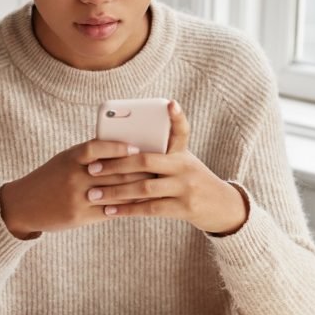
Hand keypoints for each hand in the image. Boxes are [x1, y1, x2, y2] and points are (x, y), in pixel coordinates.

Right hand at [0, 140, 146, 238]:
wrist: (23, 205)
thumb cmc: (51, 177)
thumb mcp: (65, 160)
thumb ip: (90, 155)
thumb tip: (125, 148)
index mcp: (70, 158)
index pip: (95, 148)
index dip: (116, 147)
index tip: (136, 147)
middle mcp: (73, 177)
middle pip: (111, 172)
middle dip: (137, 170)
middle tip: (158, 167)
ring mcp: (77, 198)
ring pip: (114, 193)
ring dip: (138, 190)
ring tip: (156, 185)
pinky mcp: (79, 216)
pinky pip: (109, 211)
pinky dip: (127, 207)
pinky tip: (141, 204)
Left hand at [84, 101, 248, 234]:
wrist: (222, 207)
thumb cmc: (192, 181)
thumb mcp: (183, 163)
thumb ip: (160, 156)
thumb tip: (123, 149)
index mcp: (183, 153)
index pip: (181, 130)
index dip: (177, 117)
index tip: (170, 103)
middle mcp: (185, 167)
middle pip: (147, 161)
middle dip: (116, 165)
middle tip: (92, 168)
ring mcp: (185, 188)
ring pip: (144, 188)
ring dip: (115, 192)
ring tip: (93, 194)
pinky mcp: (184, 208)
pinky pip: (150, 208)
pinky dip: (127, 210)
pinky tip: (110, 211)